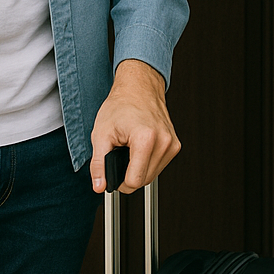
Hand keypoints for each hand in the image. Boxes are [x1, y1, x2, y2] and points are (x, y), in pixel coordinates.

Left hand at [90, 59, 180, 193]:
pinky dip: (147, 162)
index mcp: (146, 139)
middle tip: (120, 154)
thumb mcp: (101, 134)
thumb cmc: (121, 105)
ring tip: (130, 149)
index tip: (114, 168)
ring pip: (152, 175)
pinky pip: (159, 166)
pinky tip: (140, 148)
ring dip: (139, 168)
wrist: (138, 87)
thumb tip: (99, 186)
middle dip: (128, 173)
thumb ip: (98, 164)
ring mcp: (172, 143)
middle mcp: (164, 142)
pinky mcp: (175, 145)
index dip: (119, 180)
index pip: (134, 181)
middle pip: (144, 181)